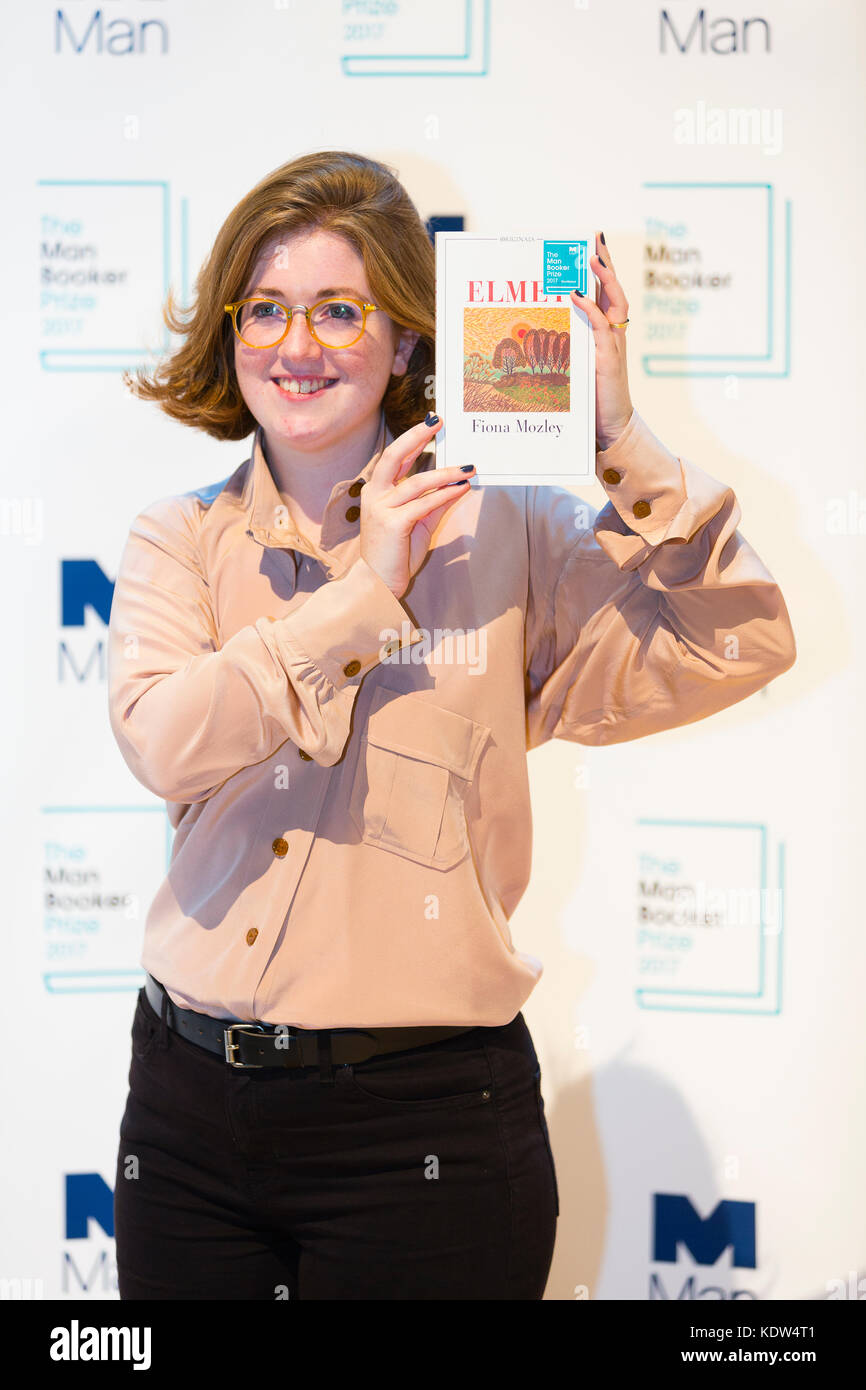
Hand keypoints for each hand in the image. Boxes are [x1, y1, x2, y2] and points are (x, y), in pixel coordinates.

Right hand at [360, 415, 473, 599]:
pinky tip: (461, 488)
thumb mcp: (418, 523)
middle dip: (417, 436)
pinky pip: (424, 503)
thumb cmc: (395, 554)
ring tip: (468, 468)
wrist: (379, 583)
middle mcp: (375, 495)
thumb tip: (458, 484)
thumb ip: (434, 502)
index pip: (395, 458)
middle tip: (437, 422)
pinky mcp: (393, 523)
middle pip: (394, 456)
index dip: (413, 439)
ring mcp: (381, 508)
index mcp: (376, 491)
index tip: (431, 423)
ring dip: (446, 473)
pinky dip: (445, 494)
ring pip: (417, 482)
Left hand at [570, 230, 633, 451]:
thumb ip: (564, 348)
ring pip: (615, 301)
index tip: (592, 247)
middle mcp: (613, 334)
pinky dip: (591, 308)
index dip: (601, 271)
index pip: (606, 294)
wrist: (609, 427)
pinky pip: (602, 326)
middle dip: (606, 263)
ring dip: (605, 277)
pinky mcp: (609, 358)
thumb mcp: (575, 367)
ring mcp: (613, 344)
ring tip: (593, 256)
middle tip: (596, 238)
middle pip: (614, 290)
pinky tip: (578, 294)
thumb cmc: (590, 399)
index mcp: (605, 334)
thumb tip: (534, 333)